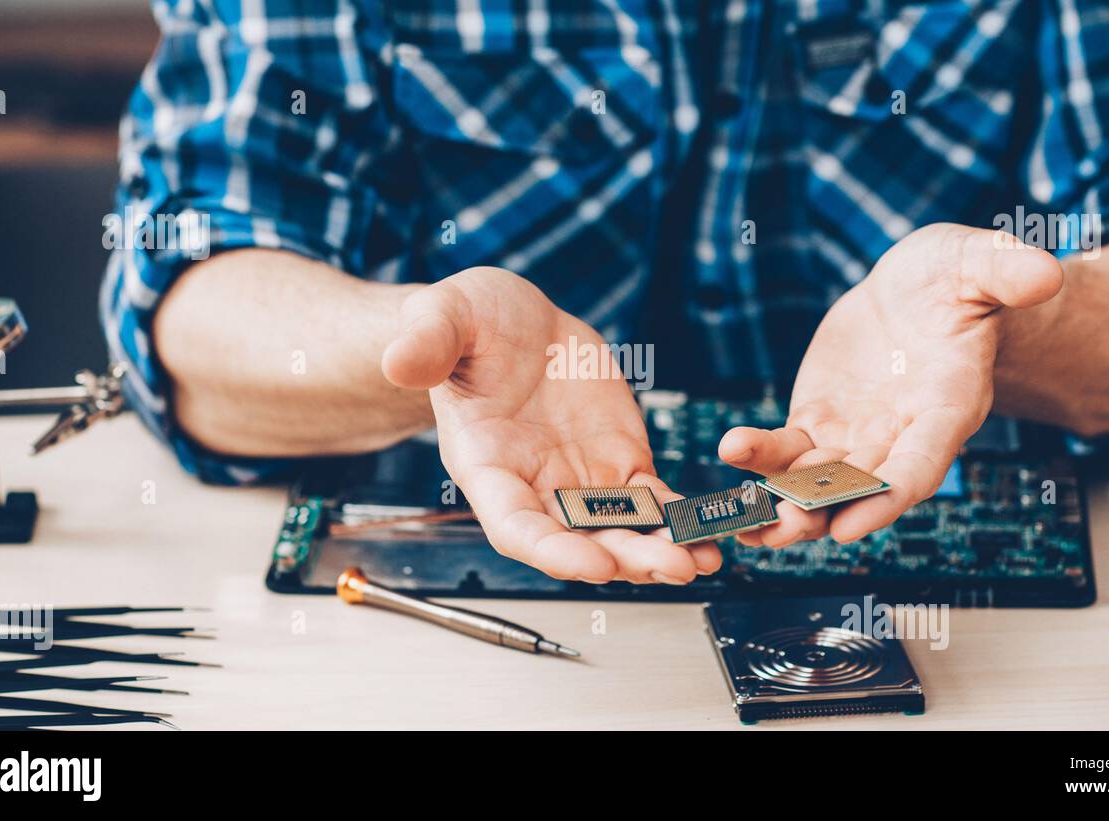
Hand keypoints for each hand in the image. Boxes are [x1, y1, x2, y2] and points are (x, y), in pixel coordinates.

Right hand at [381, 266, 719, 583]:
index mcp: (485, 464)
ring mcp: (579, 478)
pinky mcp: (619, 462)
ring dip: (660, 549)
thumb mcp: (442, 316)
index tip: (591, 563)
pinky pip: (653, 502)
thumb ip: (424, 341)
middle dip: (623, 558)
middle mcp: (533, 485)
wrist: (511, 322)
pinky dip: (679, 520)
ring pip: (621, 529)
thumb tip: (398, 360)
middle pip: (577, 540)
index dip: (552, 549)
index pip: (514, 525)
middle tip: (669, 568)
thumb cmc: (467, 324)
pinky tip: (711, 534)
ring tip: (701, 560)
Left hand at [720, 224, 1062, 546]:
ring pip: (817, 482)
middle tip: (784, 526)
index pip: (921, 464)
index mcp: (947, 408)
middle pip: (861, 489)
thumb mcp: (980, 263)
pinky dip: (759, 458)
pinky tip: (730, 456)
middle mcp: (900, 435)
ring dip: (783, 502)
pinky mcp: (818, 421)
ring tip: (744, 520)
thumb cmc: (959, 280)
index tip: (854, 525)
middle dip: (822, 511)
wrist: (920, 290)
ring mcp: (856, 434)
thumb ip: (1005, 271)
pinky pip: (785, 450)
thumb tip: (1044, 272)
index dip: (888, 497)